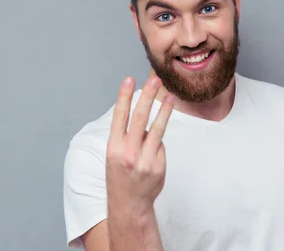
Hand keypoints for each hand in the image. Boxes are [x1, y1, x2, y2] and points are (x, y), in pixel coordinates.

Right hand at [106, 76, 174, 216]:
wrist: (128, 205)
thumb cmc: (120, 174)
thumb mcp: (114, 154)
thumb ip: (125, 135)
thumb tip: (142, 112)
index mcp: (113, 148)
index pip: (120, 116)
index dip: (124, 96)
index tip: (129, 79)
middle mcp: (128, 153)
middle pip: (140, 118)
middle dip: (148, 97)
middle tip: (155, 80)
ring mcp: (145, 161)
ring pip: (157, 130)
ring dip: (164, 111)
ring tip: (170, 97)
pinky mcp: (158, 166)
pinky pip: (160, 146)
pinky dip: (157, 145)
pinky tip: (151, 154)